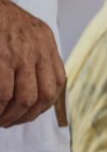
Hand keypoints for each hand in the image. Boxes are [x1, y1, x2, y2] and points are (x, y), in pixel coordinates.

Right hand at [0, 0, 65, 126]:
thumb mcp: (22, 30)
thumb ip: (31, 53)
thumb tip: (31, 88)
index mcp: (45, 40)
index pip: (57, 82)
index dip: (45, 104)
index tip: (30, 113)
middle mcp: (39, 47)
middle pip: (45, 95)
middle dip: (27, 115)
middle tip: (10, 121)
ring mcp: (21, 53)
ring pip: (26, 98)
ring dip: (12, 115)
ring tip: (0, 120)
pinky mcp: (2, 57)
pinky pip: (4, 92)